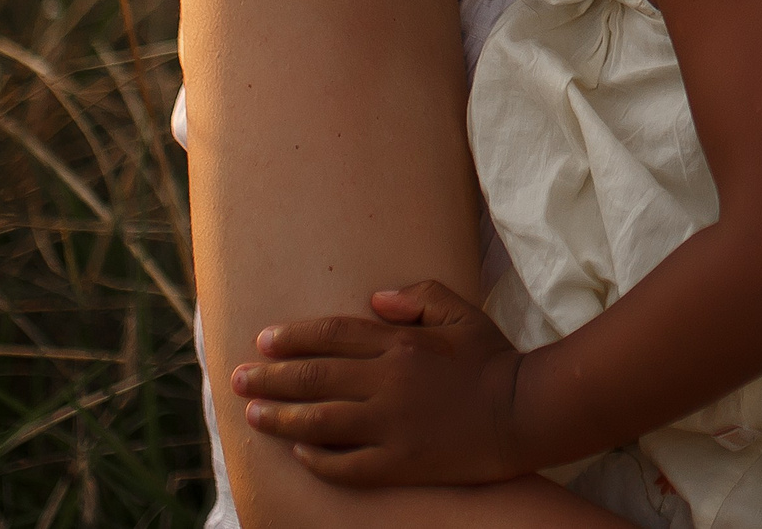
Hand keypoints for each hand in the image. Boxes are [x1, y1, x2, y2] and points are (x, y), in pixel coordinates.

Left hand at [233, 280, 532, 486]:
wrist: (525, 413)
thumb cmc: (494, 359)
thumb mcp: (461, 312)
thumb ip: (418, 297)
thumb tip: (374, 299)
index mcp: (400, 343)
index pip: (331, 336)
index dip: (293, 338)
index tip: (263, 341)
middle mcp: (387, 382)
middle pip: (314, 377)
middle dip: (269, 378)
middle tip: (237, 379)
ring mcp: (391, 425)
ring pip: (319, 422)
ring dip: (280, 418)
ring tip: (253, 416)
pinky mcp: (400, 463)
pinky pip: (346, 464)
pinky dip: (318, 459)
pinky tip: (300, 453)